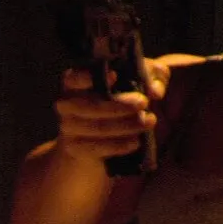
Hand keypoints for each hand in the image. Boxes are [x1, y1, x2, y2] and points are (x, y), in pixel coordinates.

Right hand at [52, 58, 169, 161]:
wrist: (101, 143)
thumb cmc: (121, 102)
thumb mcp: (141, 82)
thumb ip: (152, 76)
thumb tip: (155, 90)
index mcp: (76, 83)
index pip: (74, 78)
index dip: (89, 77)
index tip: (114, 75)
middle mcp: (67, 104)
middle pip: (90, 105)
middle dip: (120, 104)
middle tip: (144, 102)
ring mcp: (68, 127)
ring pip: (97, 127)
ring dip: (126, 125)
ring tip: (149, 121)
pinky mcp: (75, 148)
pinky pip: (96, 148)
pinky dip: (119, 145)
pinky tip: (136, 141)